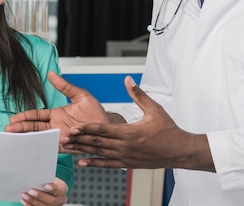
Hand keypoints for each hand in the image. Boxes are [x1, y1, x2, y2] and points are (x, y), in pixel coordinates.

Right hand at [5, 71, 108, 139]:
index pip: (36, 115)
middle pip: (34, 128)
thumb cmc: (95, 112)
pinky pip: (53, 148)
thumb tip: (51, 73)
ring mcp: (60, 137)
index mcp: (56, 114)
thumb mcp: (80, 95)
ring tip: (17, 141)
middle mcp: (56, 126)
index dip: (25, 117)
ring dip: (29, 140)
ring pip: (41, 138)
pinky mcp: (67, 147)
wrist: (108, 127)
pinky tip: (35, 148)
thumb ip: (65, 86)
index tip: (13, 118)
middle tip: (8, 131)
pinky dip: (44, 148)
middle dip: (21, 129)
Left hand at [20, 178, 67, 205]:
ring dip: (32, 201)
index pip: (60, 189)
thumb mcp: (48, 176)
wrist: (48, 188)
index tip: (45, 185)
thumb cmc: (47, 180)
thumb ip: (44, 177)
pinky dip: (29, 205)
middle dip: (40, 196)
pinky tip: (24, 201)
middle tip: (30, 190)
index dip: (54, 188)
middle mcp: (60, 200)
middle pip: (51, 200)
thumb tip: (33, 173)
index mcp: (62, 189)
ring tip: (24, 195)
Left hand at [64, 76, 213, 171]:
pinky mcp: (128, 164)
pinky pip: (107, 165)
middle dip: (80, 140)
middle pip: (97, 142)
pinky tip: (82, 162)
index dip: (87, 129)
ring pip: (100, 154)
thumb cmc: (168, 130)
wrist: (179, 151)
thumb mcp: (154, 109)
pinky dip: (94, 163)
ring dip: (83, 151)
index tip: (74, 127)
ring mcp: (126, 157)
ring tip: (68, 148)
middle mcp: (125, 146)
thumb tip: (128, 80)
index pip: (103, 130)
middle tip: (64, 138)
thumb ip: (138, 94)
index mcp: (129, 132)